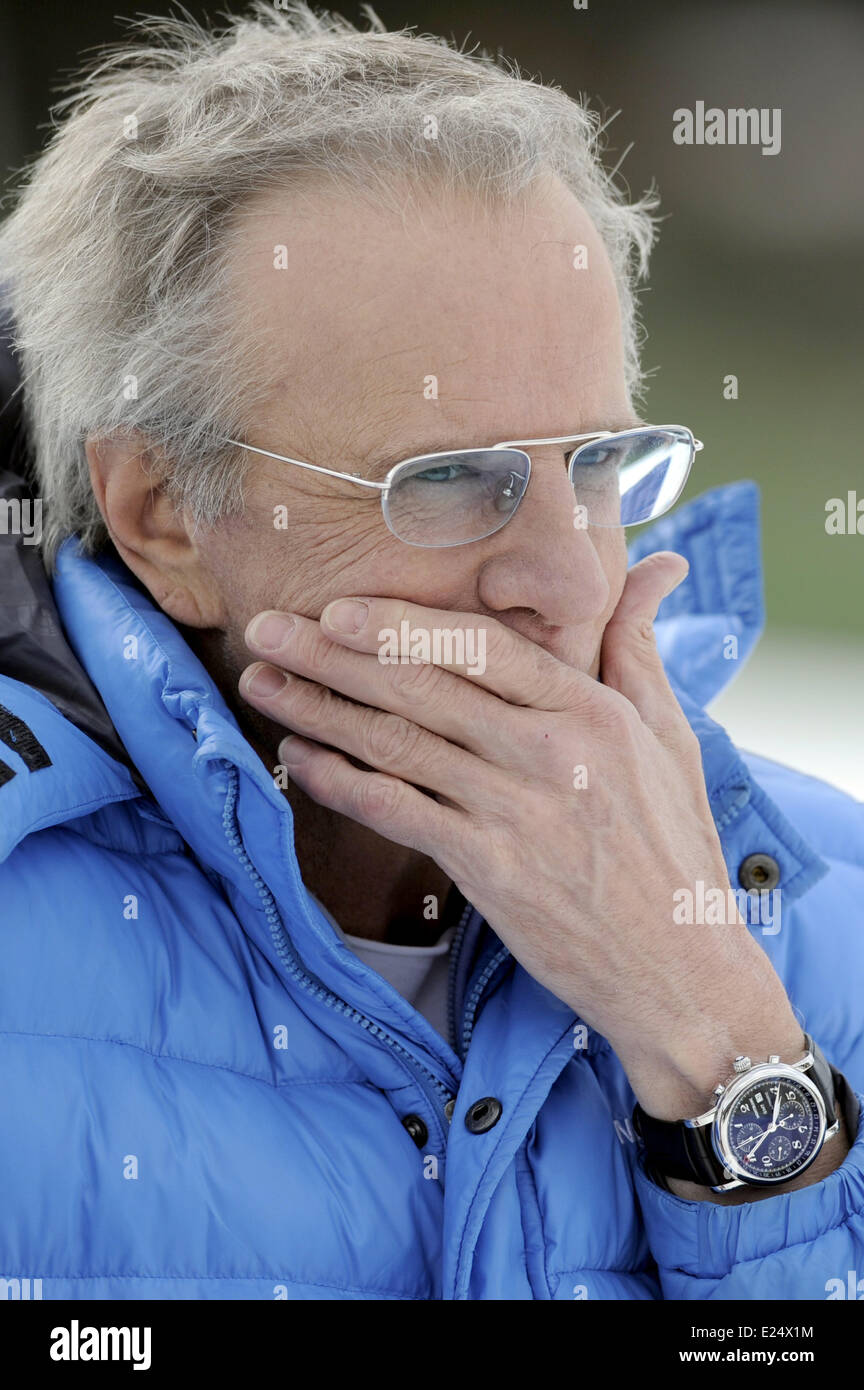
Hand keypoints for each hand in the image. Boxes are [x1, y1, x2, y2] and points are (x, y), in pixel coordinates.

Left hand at [239, 551, 802, 1120]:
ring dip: (319, 709)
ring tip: (262, 681)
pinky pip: (396, 812)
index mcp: (591, 711)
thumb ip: (637, 648)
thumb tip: (656, 566)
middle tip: (265, 626)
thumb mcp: (671, 737)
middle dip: (332, 652)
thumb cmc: (675, 849)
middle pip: (421, 686)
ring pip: (396, 743)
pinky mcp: (488, 871)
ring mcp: (515, 813)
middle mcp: (549, 754)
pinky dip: (339, 781)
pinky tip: (297, 757)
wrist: (680, 970)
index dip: (400, 623)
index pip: (480, 647)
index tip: (336, 605)